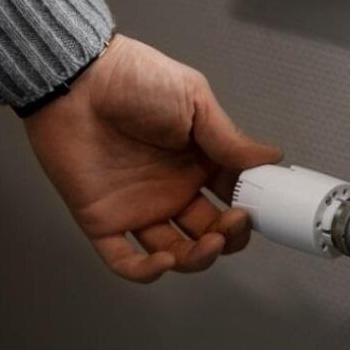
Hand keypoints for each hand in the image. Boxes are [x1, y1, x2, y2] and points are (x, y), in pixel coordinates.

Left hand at [23, 34, 281, 282]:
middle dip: (230, 236)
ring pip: (177, 252)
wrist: (77, 78)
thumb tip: (272, 157)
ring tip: (209, 242)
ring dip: (198, 258)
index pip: (233, 197)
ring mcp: (140, 207)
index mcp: (197, 161)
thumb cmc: (135, 79)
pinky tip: (164, 259)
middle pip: (211, 231)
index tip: (264, 207)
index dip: (250, 207)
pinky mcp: (104, 220)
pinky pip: (125, 260)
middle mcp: (173, 188)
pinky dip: (146, 271)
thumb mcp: (194, 100)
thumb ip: (229, 137)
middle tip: (235, 222)